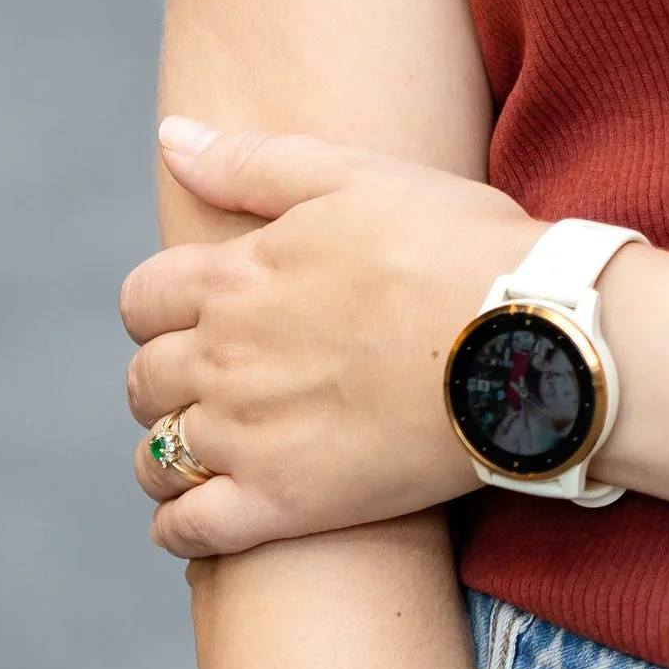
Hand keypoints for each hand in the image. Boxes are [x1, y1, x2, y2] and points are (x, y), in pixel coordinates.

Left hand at [122, 121, 540, 556]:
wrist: (526, 338)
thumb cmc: (456, 245)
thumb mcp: (357, 175)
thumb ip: (253, 162)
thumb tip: (170, 138)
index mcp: (236, 276)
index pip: (142, 299)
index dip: (163, 307)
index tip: (200, 315)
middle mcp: (225, 357)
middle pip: (145, 379)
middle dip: (168, 377)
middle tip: (218, 380)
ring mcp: (248, 436)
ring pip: (157, 457)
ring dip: (168, 452)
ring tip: (209, 449)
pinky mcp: (282, 504)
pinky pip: (188, 530)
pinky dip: (179, 527)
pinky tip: (201, 514)